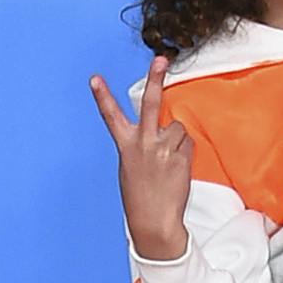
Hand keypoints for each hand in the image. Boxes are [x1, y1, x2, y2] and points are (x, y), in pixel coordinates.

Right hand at [88, 58, 192, 263]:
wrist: (154, 222)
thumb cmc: (141, 195)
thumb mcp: (132, 166)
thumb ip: (143, 143)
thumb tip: (164, 128)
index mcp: (126, 146)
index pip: (111, 117)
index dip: (103, 96)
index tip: (95, 79)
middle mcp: (144, 144)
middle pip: (151, 105)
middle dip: (155, 80)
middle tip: (161, 60)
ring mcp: (163, 150)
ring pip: (176, 128)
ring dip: (175, 140)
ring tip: (168, 163)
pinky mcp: (181, 157)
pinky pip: (187, 144)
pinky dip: (184, 153)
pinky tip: (176, 169)